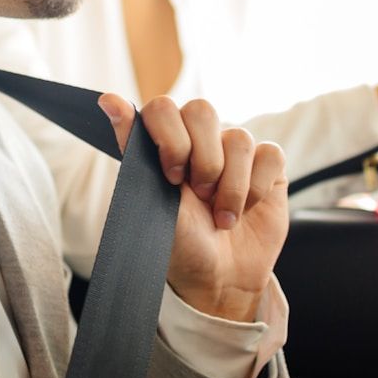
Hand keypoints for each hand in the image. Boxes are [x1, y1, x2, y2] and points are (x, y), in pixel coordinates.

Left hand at [98, 95, 287, 323]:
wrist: (221, 278)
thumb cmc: (181, 242)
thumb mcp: (151, 200)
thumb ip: (133, 148)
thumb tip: (107, 100)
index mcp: (166, 143)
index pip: (163, 108)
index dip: (170, 138)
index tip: (172, 177)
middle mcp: (201, 140)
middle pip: (203, 111)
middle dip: (203, 160)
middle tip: (200, 195)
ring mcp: (235, 151)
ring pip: (239, 138)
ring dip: (231, 186)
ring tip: (223, 217)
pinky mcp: (267, 165)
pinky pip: (269, 154)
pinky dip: (257, 188)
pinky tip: (247, 209)